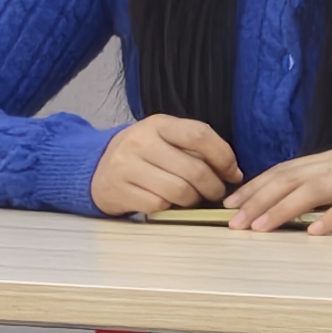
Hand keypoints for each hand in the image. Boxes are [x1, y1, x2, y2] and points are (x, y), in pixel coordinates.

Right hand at [92, 114, 244, 215]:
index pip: (199, 135)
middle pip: (194, 170)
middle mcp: (139, 141)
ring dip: (193, 200)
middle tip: (214, 192)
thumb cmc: (144, 155)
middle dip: (213, 187)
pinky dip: (168, 208)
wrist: (98, 168)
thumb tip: (233, 173)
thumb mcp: (166, 140)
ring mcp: (126, 166)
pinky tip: (166, 202)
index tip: (231, 172)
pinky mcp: (118, 190)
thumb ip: (197, 148)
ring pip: (179, 191)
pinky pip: (159, 205)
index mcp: (157, 124)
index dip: (224, 157)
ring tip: (191, 198)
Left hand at [227, 144, 331, 233]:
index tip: (233, 203)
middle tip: (235, 219)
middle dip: (258, 199)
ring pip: (313, 188)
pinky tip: (314, 232)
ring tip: (261, 227)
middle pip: (290, 178)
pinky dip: (331, 217)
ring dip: (283, 208)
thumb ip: (327, 185)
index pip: (285, 170)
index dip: (256, 186)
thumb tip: (292, 200)